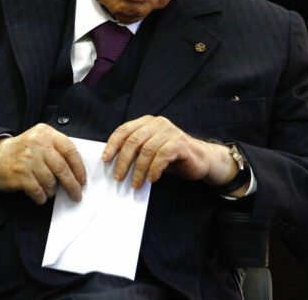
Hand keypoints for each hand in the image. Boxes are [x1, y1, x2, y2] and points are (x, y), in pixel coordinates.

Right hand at [0, 124, 85, 204]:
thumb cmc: (21, 152)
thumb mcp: (39, 141)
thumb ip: (57, 150)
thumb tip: (77, 172)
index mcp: (46, 133)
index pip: (70, 150)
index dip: (79, 168)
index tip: (82, 180)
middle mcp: (37, 143)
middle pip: (62, 168)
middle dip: (72, 185)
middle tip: (76, 194)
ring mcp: (27, 158)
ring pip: (50, 181)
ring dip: (52, 191)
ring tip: (50, 191)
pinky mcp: (19, 173)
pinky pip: (38, 190)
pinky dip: (41, 197)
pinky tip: (40, 196)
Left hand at [102, 115, 243, 193]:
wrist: (202, 159)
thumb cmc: (172, 157)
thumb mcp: (151, 151)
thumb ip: (136, 151)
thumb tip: (113, 164)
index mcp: (147, 122)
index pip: (124, 130)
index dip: (112, 144)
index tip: (105, 160)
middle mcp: (158, 123)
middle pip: (133, 141)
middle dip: (123, 161)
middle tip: (118, 178)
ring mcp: (170, 132)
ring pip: (146, 151)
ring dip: (139, 170)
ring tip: (136, 184)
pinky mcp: (180, 143)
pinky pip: (162, 156)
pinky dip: (154, 170)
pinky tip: (152, 179)